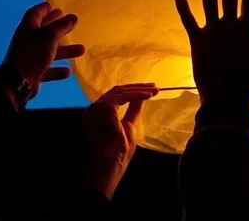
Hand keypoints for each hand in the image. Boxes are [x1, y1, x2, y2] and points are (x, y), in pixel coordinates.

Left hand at [1, 2, 84, 99]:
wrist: (17, 83)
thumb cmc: (33, 53)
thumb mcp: (49, 36)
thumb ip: (62, 26)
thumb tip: (74, 17)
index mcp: (28, 28)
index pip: (35, 13)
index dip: (44, 9)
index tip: (55, 7)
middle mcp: (28, 41)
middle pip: (45, 31)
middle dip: (58, 27)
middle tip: (70, 22)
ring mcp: (30, 57)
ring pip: (50, 51)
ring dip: (65, 50)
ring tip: (81, 49)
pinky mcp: (33, 72)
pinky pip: (48, 69)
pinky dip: (57, 69)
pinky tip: (68, 71)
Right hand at [83, 83, 158, 199]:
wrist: (113, 161)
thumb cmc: (119, 150)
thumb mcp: (129, 124)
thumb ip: (132, 109)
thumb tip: (141, 97)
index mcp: (97, 112)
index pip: (115, 96)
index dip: (132, 91)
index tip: (148, 90)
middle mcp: (94, 108)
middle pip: (118, 91)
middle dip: (137, 88)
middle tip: (154, 87)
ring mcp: (98, 107)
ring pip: (122, 92)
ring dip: (139, 90)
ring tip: (154, 90)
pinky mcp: (105, 106)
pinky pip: (124, 96)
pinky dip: (136, 94)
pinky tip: (148, 95)